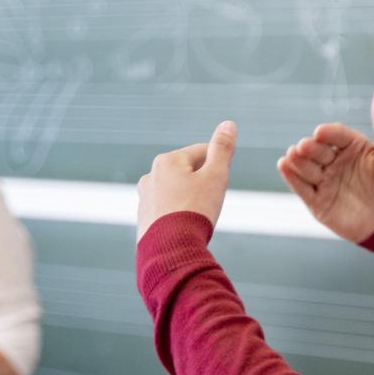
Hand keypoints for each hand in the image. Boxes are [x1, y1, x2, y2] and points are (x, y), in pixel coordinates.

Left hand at [136, 121, 236, 240]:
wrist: (170, 250)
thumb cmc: (195, 211)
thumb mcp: (216, 176)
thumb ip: (222, 149)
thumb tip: (229, 124)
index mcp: (167, 160)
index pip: (202, 152)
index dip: (219, 167)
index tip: (222, 185)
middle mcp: (151, 175)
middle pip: (188, 173)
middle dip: (203, 185)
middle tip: (210, 204)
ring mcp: (145, 198)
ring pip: (177, 193)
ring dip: (191, 201)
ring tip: (198, 218)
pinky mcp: (144, 219)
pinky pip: (168, 211)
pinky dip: (179, 216)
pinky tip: (185, 229)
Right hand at [277, 82, 373, 242]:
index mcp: (352, 147)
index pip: (335, 134)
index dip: (327, 133)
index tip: (321, 132)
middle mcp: (335, 162)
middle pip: (316, 150)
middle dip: (309, 148)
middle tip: (304, 147)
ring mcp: (325, 182)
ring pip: (306, 167)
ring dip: (298, 160)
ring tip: (292, 155)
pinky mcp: (317, 202)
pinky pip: (301, 187)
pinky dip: (291, 176)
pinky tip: (284, 165)